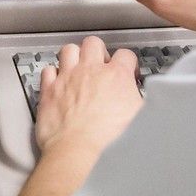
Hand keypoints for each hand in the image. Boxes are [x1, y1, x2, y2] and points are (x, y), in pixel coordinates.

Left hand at [35, 36, 143, 159]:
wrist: (79, 151)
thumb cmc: (110, 140)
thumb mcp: (141, 119)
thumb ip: (142, 102)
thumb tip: (147, 100)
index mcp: (117, 76)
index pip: (126, 55)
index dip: (128, 64)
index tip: (128, 74)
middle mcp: (91, 71)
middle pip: (94, 43)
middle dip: (98, 52)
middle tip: (101, 66)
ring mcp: (67, 78)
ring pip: (69, 50)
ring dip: (74, 57)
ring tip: (78, 69)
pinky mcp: (49, 91)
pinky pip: (48, 70)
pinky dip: (53, 74)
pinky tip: (58, 83)